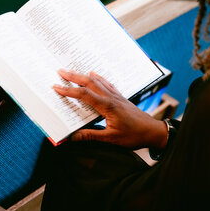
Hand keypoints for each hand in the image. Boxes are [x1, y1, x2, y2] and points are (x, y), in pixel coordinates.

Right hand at [53, 69, 167, 149]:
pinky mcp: (120, 97)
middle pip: (89, 82)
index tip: (57, 87)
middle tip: (60, 71)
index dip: (69, 91)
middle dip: (73, 76)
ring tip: (72, 71)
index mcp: (107, 106)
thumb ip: (91, 136)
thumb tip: (73, 136)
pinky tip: (94, 74)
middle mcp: (111, 98)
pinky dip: (98, 77)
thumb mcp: (111, 139)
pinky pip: (107, 83)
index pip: (84, 95)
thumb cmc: (134, 135)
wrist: (152, 131)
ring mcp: (116, 96)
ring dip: (83, 75)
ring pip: (98, 81)